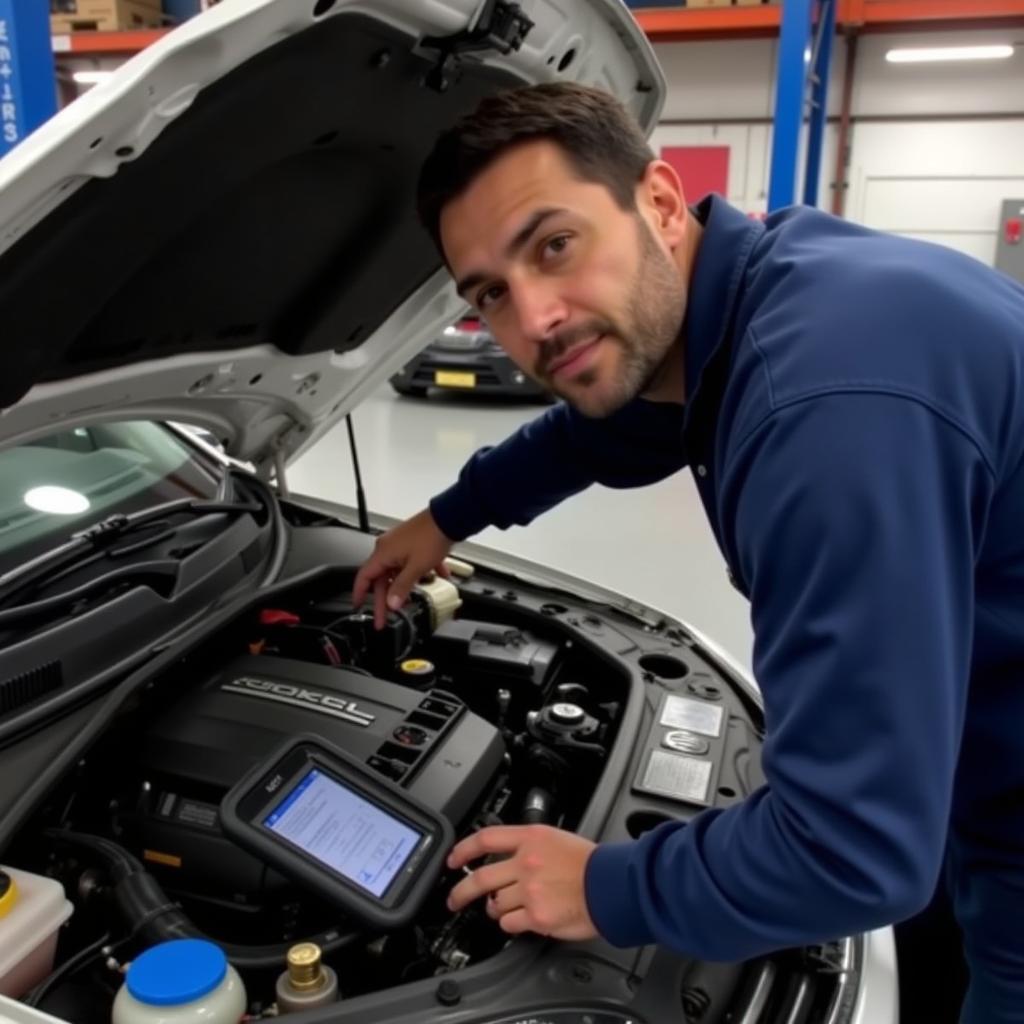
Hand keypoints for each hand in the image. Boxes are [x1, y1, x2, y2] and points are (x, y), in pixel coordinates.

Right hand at [352, 509, 453, 628]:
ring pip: (397, 571)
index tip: (358, 607)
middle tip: (387, 616)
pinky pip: (411, 562)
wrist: (448, 518)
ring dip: (403, 586)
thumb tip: (392, 603)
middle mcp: (388, 548)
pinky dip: (420, 572)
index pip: (364, 577)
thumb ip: (402, 587)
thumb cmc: (431, 536)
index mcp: (383, 553)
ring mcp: (400, 544)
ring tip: (410, 600)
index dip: (359, 594)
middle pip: (381, 578)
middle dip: (385, 598)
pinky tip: (437, 577)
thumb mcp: (416, 568)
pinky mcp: (412, 543)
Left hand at [446, 825, 598, 940]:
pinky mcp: (536, 917)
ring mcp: (529, 891)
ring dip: (496, 908)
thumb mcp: (557, 839)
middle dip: (460, 892)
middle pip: (480, 877)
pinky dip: (511, 924)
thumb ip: (530, 846)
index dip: (463, 849)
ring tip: (505, 908)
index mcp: (531, 838)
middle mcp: (526, 862)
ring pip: (495, 904)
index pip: (486, 838)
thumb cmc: (592, 864)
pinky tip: (522, 919)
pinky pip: (509, 924)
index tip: (453, 858)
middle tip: (454, 899)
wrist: (612, 885)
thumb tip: (510, 857)